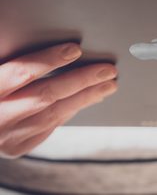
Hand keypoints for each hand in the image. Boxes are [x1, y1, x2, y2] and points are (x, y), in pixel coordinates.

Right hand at [0, 43, 117, 157]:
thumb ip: (14, 63)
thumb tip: (56, 48)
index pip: (21, 72)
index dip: (49, 60)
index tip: (75, 49)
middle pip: (46, 95)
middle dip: (81, 80)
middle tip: (108, 70)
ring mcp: (9, 135)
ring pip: (55, 113)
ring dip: (86, 97)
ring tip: (108, 84)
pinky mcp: (19, 145)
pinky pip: (52, 124)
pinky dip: (73, 109)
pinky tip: (90, 98)